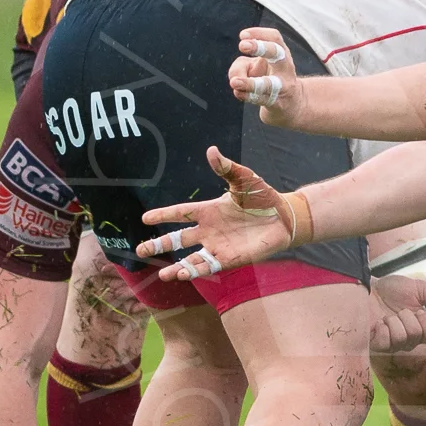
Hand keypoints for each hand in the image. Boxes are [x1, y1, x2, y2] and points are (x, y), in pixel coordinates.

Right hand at [135, 146, 310, 279]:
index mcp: (209, 210)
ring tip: (163, 274)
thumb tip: (212, 151)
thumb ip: (227, 168)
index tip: (145, 218)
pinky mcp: (231, 258)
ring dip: (177, 267)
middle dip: (160, 244)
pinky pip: (209, 266)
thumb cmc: (262, 197)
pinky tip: (183, 274)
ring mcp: (219, 245)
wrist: (284, 217)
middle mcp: (209, 230)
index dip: (163, 215)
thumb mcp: (244, 179)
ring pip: (192, 258)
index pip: (181, 213)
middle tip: (141, 249)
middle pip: (179, 239)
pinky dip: (195, 271)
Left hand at [229, 27, 309, 128]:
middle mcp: (285, 68)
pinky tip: (238, 92)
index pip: (274, 38)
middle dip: (261, 48)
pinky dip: (247, 96)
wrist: (290, 105)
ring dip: (250, 83)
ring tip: (234, 82)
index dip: (259, 33)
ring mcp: (283, 87)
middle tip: (242, 45)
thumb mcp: (253, 67)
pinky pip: (261, 99)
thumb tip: (235, 79)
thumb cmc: (268, 79)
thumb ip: (240, 67)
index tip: (243, 35)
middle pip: (278, 53)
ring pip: (268, 84)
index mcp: (281, 54)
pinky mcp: (278, 104)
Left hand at [370, 274, 425, 352]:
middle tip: (397, 310)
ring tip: (386, 316)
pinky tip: (378, 323)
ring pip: (401, 338)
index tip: (417, 310)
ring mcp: (391, 344)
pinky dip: (382, 328)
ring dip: (393, 320)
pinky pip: (385, 343)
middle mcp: (408, 341)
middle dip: (405, 316)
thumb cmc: (392, 289)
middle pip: (415, 334)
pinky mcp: (375, 345)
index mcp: (420, 329)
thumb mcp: (418, 287)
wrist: (368, 287)